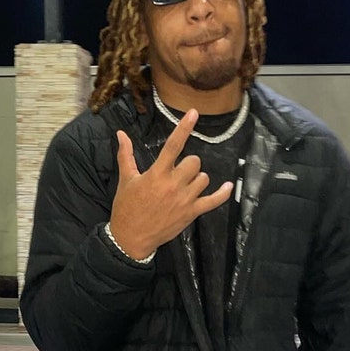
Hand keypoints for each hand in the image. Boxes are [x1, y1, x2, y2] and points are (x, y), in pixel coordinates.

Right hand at [109, 109, 233, 259]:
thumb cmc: (127, 207)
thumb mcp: (126, 180)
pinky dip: (223, 194)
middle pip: (194, 162)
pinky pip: (213, 201)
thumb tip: (121, 133)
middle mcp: (173, 184)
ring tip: (186, 185)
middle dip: (188, 163)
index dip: (184, 128)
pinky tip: (228, 186)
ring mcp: (184, 199)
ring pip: (203, 178)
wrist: (131, 237)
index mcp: (156, 174)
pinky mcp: (191, 213)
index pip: (173, 145)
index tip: (194, 113)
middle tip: (178, 172)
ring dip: (197, 178)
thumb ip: (126, 155)